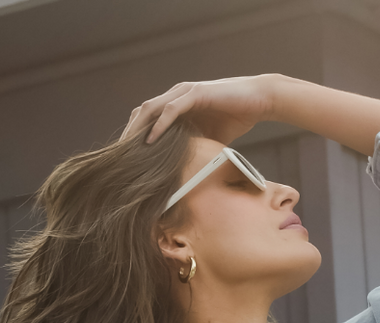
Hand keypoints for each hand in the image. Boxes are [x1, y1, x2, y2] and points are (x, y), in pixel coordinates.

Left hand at [120, 75, 278, 146]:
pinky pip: (170, 110)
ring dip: (138, 129)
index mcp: (177, 105)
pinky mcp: (195, 94)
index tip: (127, 159)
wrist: (259, 100)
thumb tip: (186, 173)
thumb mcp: (209, 138)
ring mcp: (184, 93)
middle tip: (119, 158)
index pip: (147, 119)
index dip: (135, 137)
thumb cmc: (237, 117)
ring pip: (151, 109)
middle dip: (129, 135)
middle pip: (142, 113)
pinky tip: (151, 140)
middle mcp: (176, 95)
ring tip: (128, 151)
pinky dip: (159, 125)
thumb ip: (194, 146)